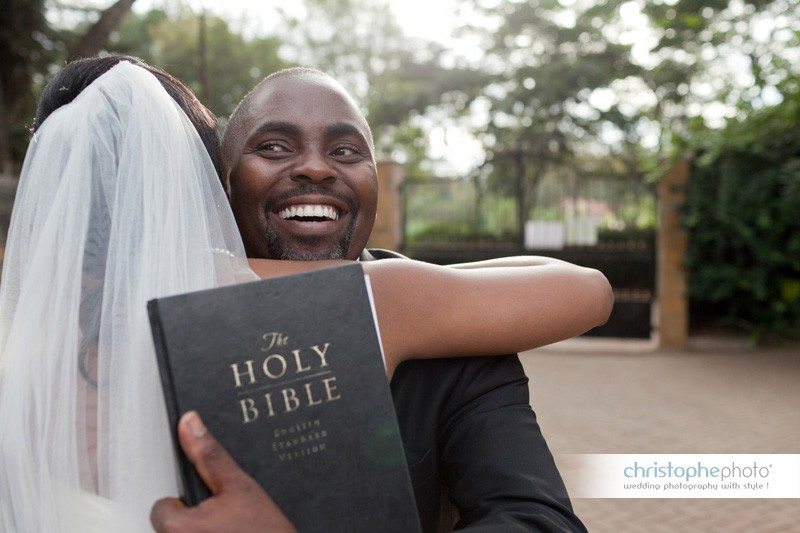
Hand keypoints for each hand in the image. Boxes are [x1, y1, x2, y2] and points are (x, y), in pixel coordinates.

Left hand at [151, 411, 295, 532]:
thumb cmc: (264, 530)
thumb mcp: (238, 485)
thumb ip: (209, 455)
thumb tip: (190, 423)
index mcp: (178, 527)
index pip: (161, 508)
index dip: (185, 501)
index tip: (207, 503)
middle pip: (171, 525)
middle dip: (194, 519)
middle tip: (223, 519)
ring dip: (202, 530)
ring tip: (230, 529)